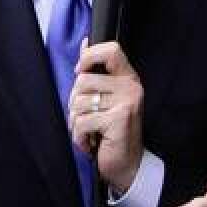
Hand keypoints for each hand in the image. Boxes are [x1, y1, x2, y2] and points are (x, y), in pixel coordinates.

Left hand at [68, 40, 143, 194]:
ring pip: (79, 103)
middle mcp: (131, 87)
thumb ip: (95, 72)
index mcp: (128, 78)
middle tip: (87, 118)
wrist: (127, 165)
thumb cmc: (112, 132)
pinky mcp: (119, 119)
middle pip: (83, 80)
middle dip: (75, 103)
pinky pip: (82, 122)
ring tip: (90, 133)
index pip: (112, 50)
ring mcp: (127, 103)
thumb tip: (85, 41)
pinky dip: (80, 137)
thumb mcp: (106, 98)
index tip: (80, 72)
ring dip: (76, 123)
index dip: (89, 56)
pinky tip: (91, 143)